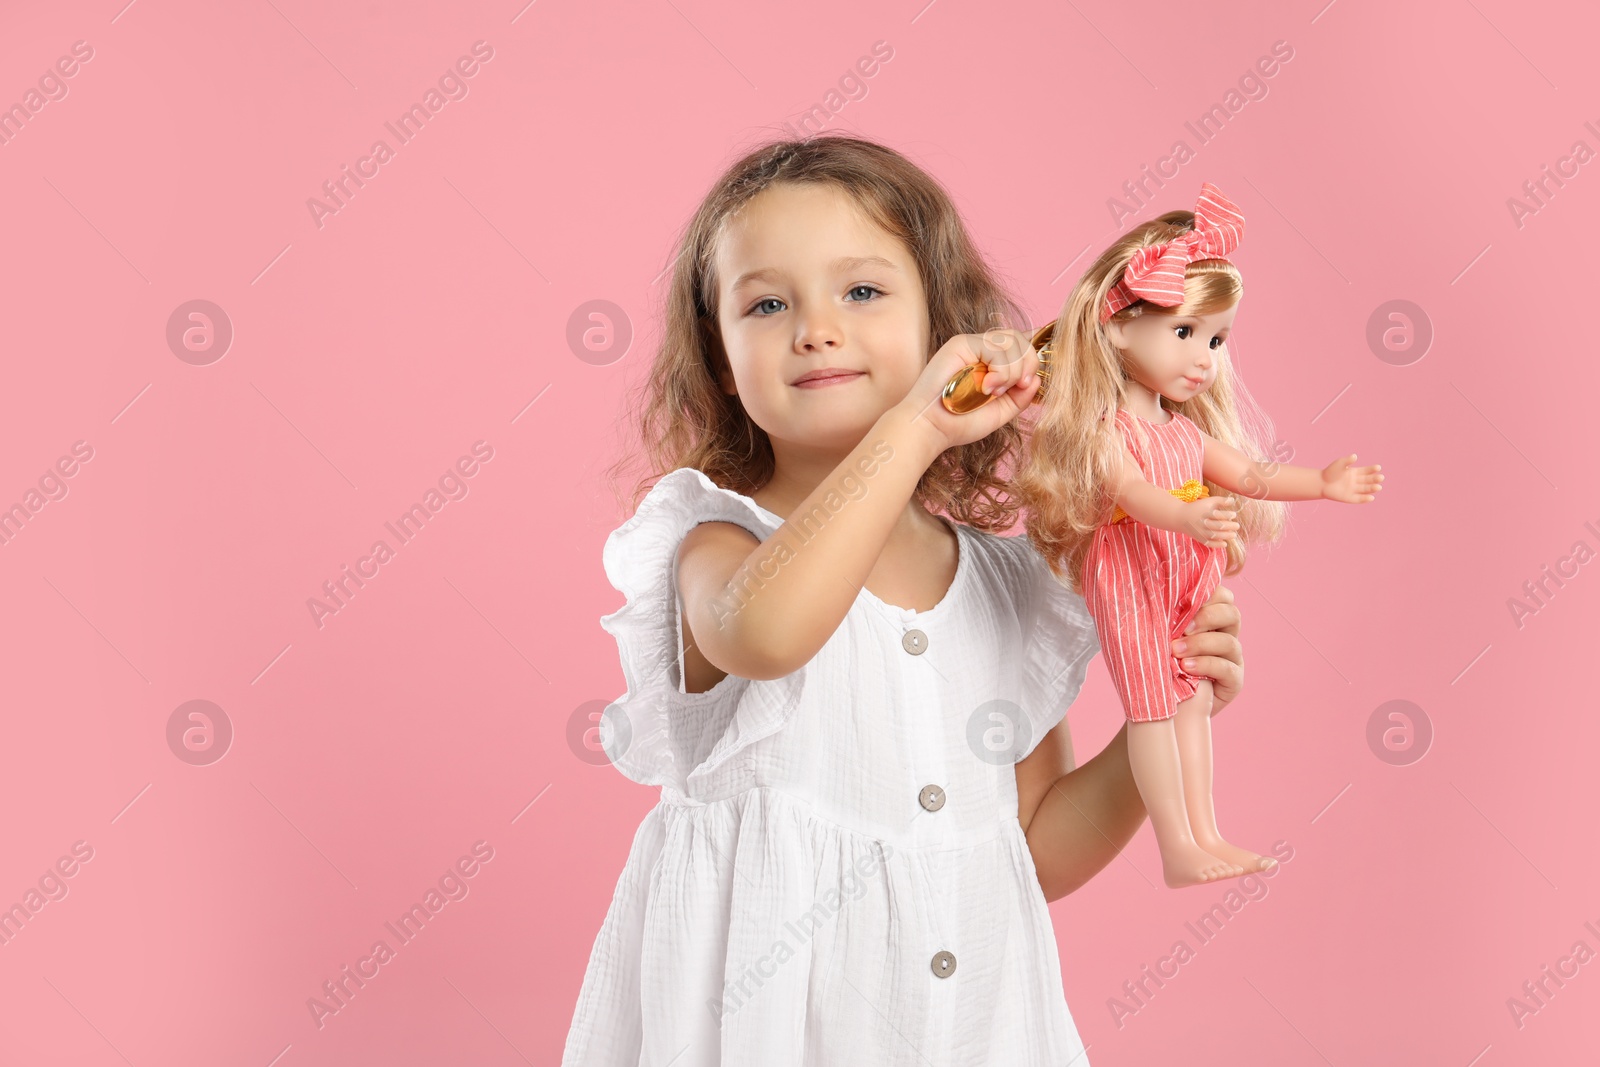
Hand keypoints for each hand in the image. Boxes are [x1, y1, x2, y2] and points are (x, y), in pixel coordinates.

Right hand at [893, 329, 1040, 455]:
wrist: (933, 428)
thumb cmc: (960, 422)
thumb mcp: (1001, 411)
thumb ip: (1021, 395)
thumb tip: (1036, 377)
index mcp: (991, 363)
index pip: (1021, 346)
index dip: (1032, 358)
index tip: (1028, 381)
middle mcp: (982, 350)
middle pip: (1021, 339)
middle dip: (1028, 364)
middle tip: (1016, 387)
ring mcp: (972, 344)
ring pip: (1012, 341)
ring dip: (1012, 371)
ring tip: (994, 392)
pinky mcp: (962, 343)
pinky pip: (996, 346)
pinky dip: (1000, 370)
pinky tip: (986, 387)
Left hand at [1171, 584, 1243, 714]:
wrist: (1164, 704)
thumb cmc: (1159, 664)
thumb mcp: (1161, 637)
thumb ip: (1165, 617)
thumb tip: (1148, 593)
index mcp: (1211, 618)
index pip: (1222, 596)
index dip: (1208, 594)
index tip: (1181, 602)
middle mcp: (1226, 635)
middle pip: (1232, 614)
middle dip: (1207, 617)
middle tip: (1182, 628)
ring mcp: (1232, 658)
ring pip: (1229, 642)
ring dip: (1200, 644)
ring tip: (1175, 652)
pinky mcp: (1234, 680)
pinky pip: (1227, 668)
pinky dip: (1206, 664)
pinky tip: (1187, 667)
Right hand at [1179, 495, 1238, 547]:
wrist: (1181, 517)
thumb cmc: (1198, 507)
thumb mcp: (1208, 501)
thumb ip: (1221, 500)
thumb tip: (1233, 500)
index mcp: (1204, 512)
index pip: (1217, 514)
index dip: (1227, 515)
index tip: (1234, 514)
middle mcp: (1202, 522)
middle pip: (1217, 526)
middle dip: (1229, 526)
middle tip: (1237, 526)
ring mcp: (1200, 531)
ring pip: (1214, 535)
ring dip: (1225, 536)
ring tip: (1234, 535)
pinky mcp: (1199, 538)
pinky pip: (1208, 543)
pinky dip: (1216, 544)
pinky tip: (1225, 544)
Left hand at [1321, 454, 1382, 502]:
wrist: (1320, 483)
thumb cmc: (1330, 472)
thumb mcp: (1339, 464)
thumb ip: (1347, 460)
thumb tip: (1355, 456)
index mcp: (1355, 472)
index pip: (1367, 471)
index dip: (1373, 469)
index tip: (1378, 467)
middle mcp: (1357, 481)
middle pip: (1368, 480)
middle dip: (1375, 479)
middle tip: (1381, 478)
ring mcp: (1354, 490)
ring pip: (1365, 489)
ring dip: (1372, 489)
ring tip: (1378, 487)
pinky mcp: (1349, 498)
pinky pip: (1359, 499)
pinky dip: (1365, 499)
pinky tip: (1371, 498)